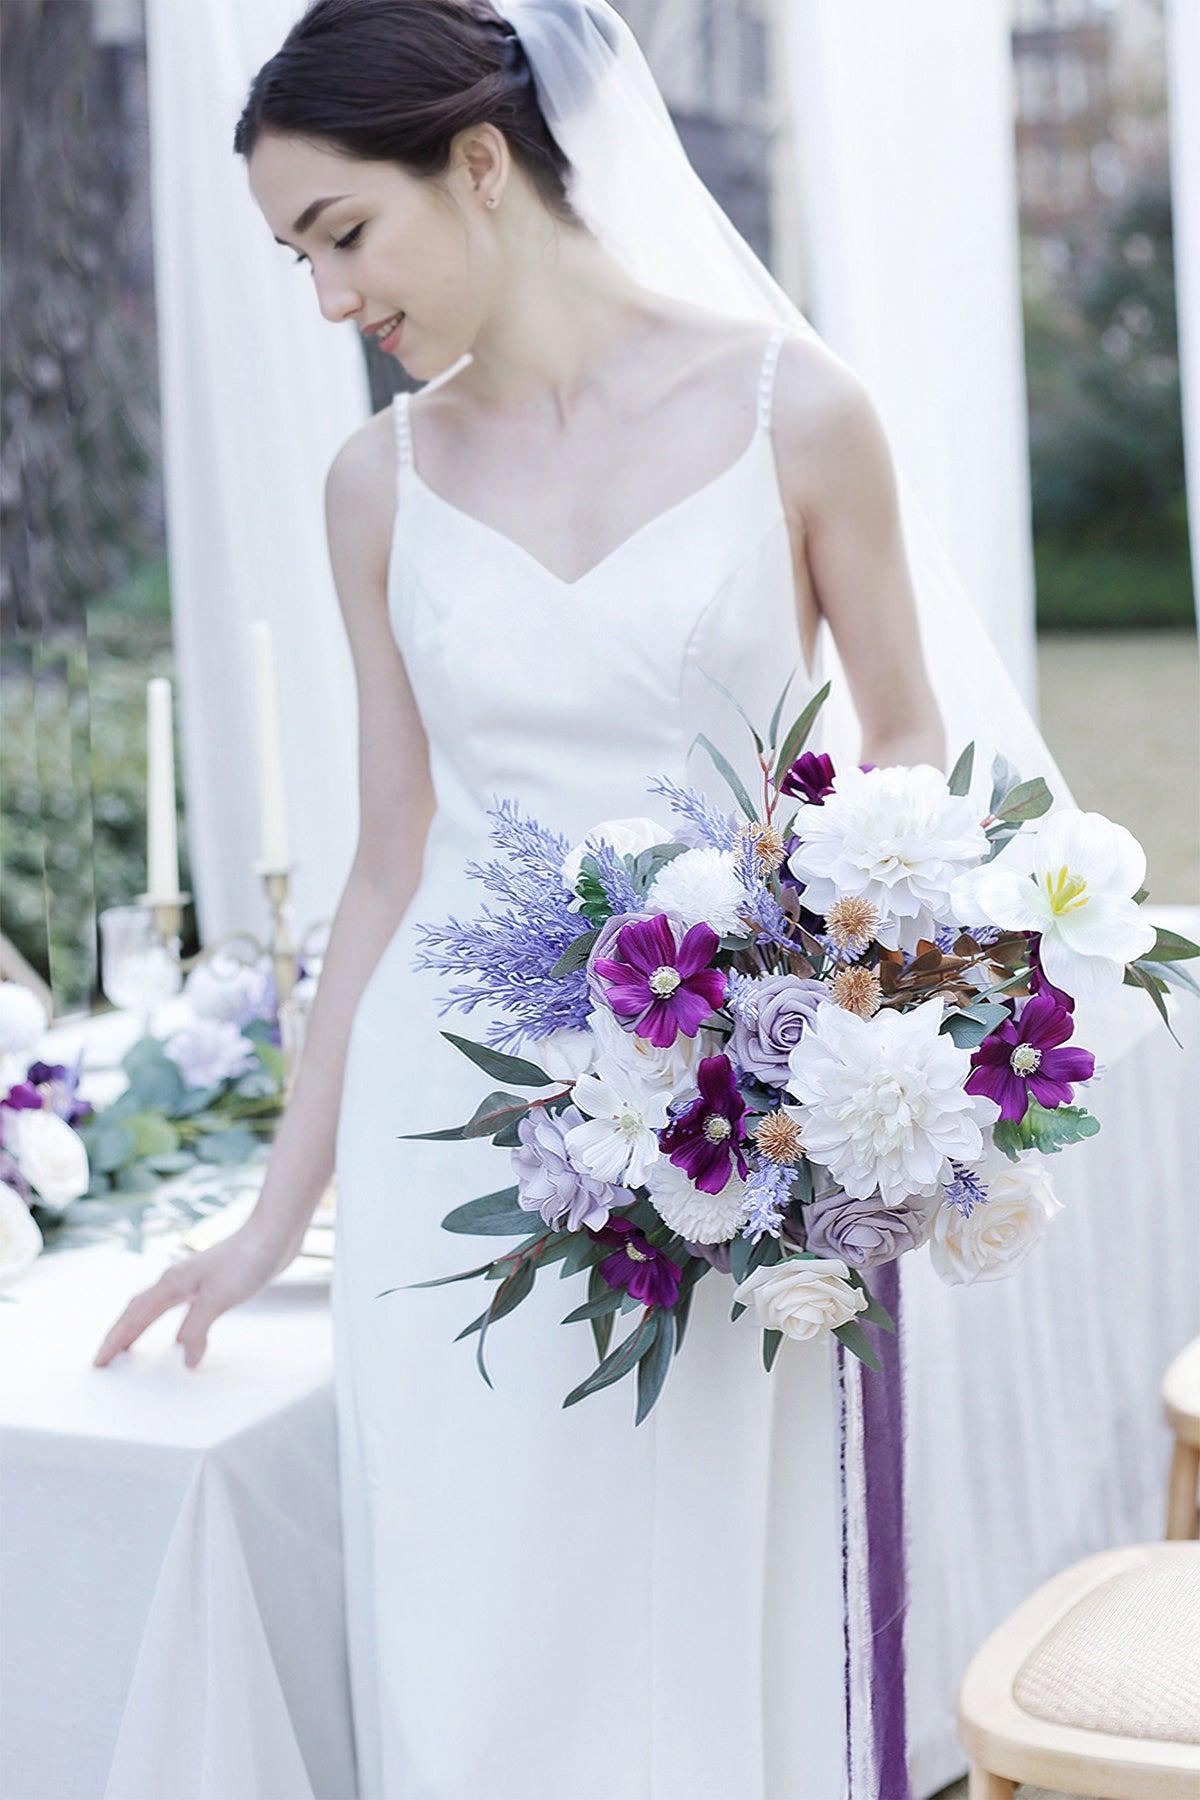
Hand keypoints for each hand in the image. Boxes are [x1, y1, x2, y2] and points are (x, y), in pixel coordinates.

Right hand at [92, 1222, 293, 1369]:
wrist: (273, 1234)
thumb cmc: (246, 1260)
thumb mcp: (218, 1299)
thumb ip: (197, 1329)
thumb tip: (185, 1360)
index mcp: (171, 1283)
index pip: (134, 1317)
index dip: (115, 1340)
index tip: (98, 1361)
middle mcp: (175, 1280)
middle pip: (137, 1310)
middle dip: (119, 1335)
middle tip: (104, 1359)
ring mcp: (191, 1280)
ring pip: (154, 1306)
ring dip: (138, 1327)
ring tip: (128, 1347)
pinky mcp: (208, 1282)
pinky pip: (174, 1307)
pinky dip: (165, 1322)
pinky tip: (178, 1335)